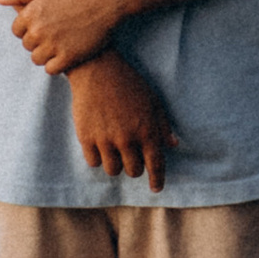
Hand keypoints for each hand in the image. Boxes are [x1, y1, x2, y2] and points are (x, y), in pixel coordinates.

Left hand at [2, 0, 129, 75]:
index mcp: (30, 13)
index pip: (17, 31)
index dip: (29, 28)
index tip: (44, 24)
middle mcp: (38, 30)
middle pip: (27, 45)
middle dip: (38, 40)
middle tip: (55, 33)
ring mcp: (53, 45)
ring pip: (37, 59)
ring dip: (45, 54)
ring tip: (60, 44)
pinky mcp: (68, 57)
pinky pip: (51, 69)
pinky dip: (56, 64)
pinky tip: (66, 53)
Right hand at [67, 53, 175, 188]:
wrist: (97, 69)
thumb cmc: (129, 83)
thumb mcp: (152, 100)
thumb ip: (162, 125)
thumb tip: (172, 145)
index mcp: (147, 130)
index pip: (155, 165)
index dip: (157, 180)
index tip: (156, 188)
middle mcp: (127, 139)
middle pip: (133, 171)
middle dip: (134, 166)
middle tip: (130, 154)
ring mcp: (106, 139)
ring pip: (113, 170)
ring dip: (116, 164)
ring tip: (114, 150)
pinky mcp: (86, 137)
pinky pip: (94, 162)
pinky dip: (98, 158)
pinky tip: (100, 146)